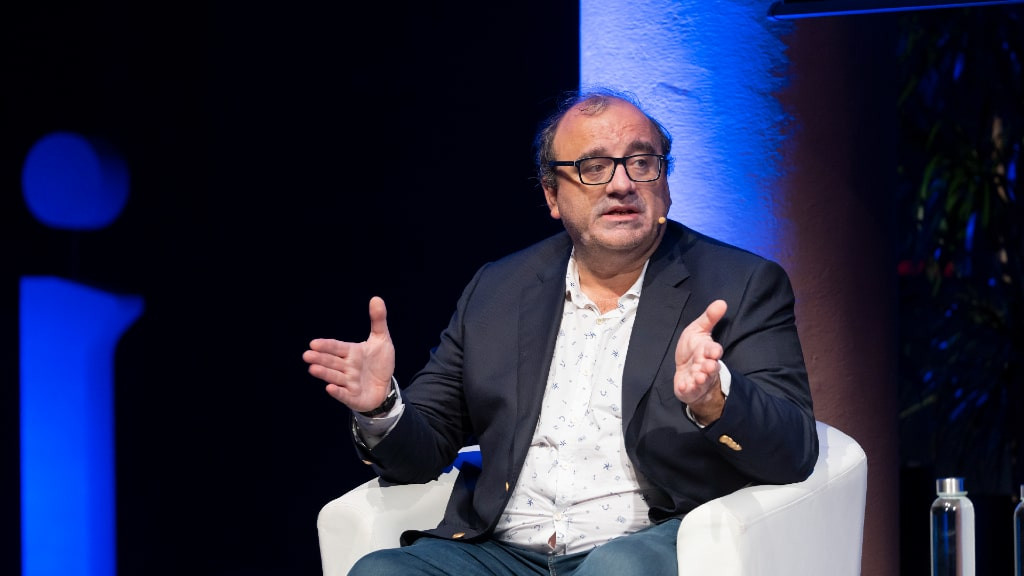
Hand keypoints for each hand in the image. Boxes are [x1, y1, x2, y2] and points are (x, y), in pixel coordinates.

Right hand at [302, 296, 395, 412]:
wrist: (386, 387)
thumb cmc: (379, 363)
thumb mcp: (381, 340)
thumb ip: (378, 321)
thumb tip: (376, 298)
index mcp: (351, 353)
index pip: (337, 347)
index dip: (327, 345)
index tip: (314, 343)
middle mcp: (347, 367)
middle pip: (332, 362)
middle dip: (320, 359)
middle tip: (307, 355)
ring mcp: (349, 383)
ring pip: (335, 377)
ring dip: (325, 373)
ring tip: (313, 369)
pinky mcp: (353, 397)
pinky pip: (344, 395)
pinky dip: (337, 392)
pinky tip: (329, 388)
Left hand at [674, 299, 726, 424]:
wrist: (687, 372)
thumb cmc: (694, 350)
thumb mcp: (699, 330)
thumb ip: (709, 318)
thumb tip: (722, 302)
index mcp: (707, 352)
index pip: (713, 351)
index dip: (713, 351)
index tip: (714, 351)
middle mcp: (705, 366)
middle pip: (710, 367)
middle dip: (709, 367)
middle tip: (707, 366)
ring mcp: (698, 379)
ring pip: (702, 380)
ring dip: (700, 379)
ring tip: (697, 377)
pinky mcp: (689, 389)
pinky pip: (689, 390)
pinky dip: (687, 389)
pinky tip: (683, 386)